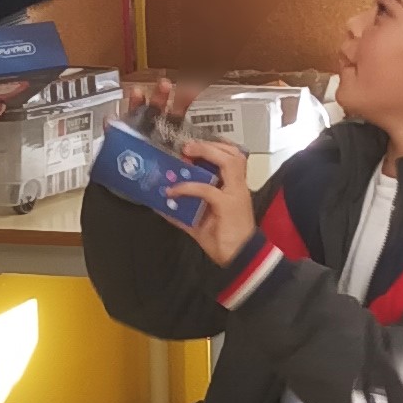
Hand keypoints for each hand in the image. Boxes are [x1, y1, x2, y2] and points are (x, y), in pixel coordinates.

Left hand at [183, 139, 254, 267]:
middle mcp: (238, 187)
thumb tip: (162, 206)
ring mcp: (235, 194)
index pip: (232, 158)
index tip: (193, 147)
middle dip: (210, 145)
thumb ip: (184, 211)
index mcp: (234, 188)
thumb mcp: (200, 221)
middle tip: (187, 146)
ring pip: (229, 162)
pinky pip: (207, 189)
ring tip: (186, 154)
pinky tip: (173, 191)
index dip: (214, 148)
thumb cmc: (224, 239)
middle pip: (234, 153)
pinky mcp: (228, 205)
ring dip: (207, 153)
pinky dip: (188, 187)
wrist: (240, 257)